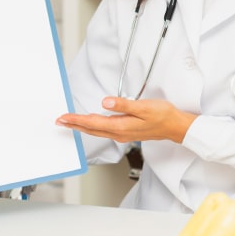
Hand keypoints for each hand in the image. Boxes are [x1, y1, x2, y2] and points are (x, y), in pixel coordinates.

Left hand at [56, 96, 196, 143]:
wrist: (175, 126)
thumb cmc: (162, 116)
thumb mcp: (144, 107)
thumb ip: (124, 105)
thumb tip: (106, 102)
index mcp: (120, 126)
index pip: (92, 123)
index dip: (76, 119)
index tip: (63, 117)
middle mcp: (119, 132)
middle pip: (91, 129)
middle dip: (74, 125)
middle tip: (59, 121)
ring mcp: (122, 133)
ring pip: (96, 130)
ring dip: (81, 126)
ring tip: (70, 122)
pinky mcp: (126, 131)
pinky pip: (103, 130)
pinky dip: (92, 126)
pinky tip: (90, 123)